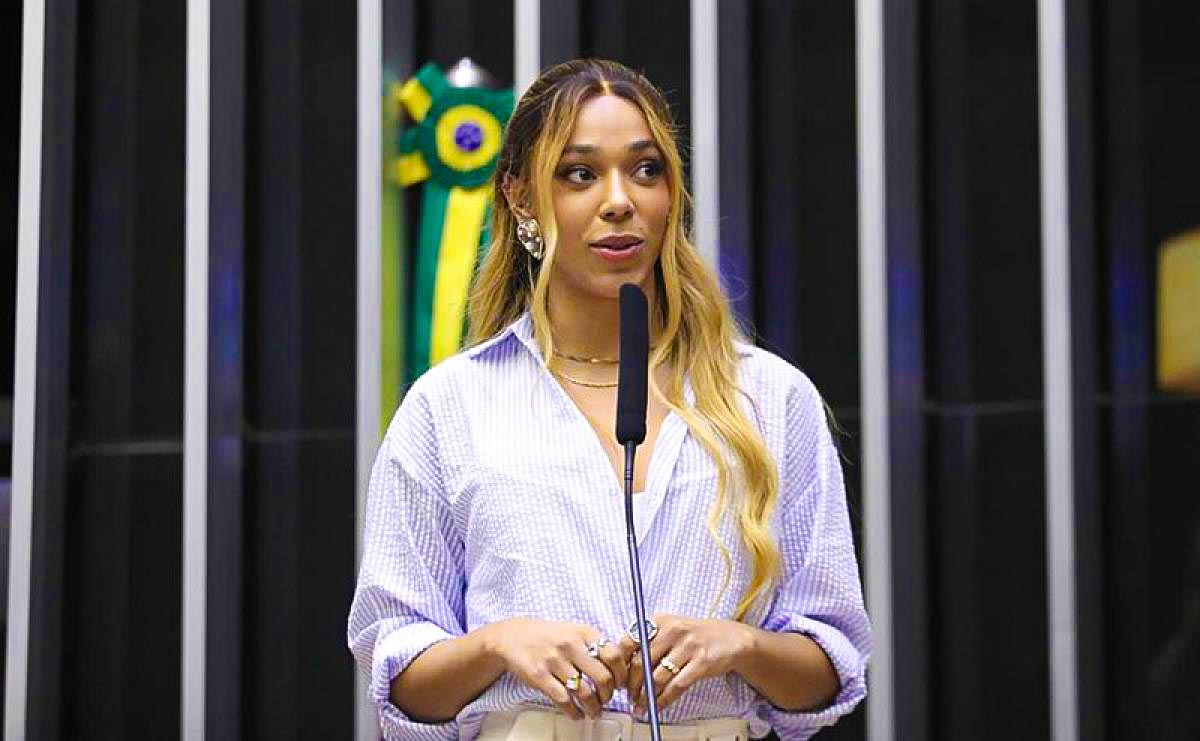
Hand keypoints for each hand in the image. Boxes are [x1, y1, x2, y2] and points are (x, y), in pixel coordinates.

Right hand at [482, 619, 636, 719]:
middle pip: (602, 677)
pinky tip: (576, 714)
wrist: (512, 637)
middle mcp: (570, 645)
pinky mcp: (540, 676)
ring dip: (593, 707)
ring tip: (593, 711)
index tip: (621, 684)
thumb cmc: (546, 636)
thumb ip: (593, 644)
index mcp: (583, 632)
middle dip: (608, 695)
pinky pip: (564, 700)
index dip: (621, 674)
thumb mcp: (572, 630)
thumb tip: (617, 665)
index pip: (614, 655)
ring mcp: (555, 661)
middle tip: (606, 699)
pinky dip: (573, 712)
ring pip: (584, 692)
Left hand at [621, 613, 754, 714]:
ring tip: (641, 704)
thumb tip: (624, 666)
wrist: (730, 638)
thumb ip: (649, 641)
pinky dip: (664, 700)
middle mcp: (672, 630)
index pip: (629, 641)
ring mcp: (688, 646)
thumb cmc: (696, 636)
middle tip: (630, 696)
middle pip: (641, 663)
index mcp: (660, 620)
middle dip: (632, 685)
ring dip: (646, 696)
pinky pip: (676, 686)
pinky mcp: (701, 663)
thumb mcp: (671, 629)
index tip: (618, 677)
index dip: (621, 663)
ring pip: (657, 678)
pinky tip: (658, 706)